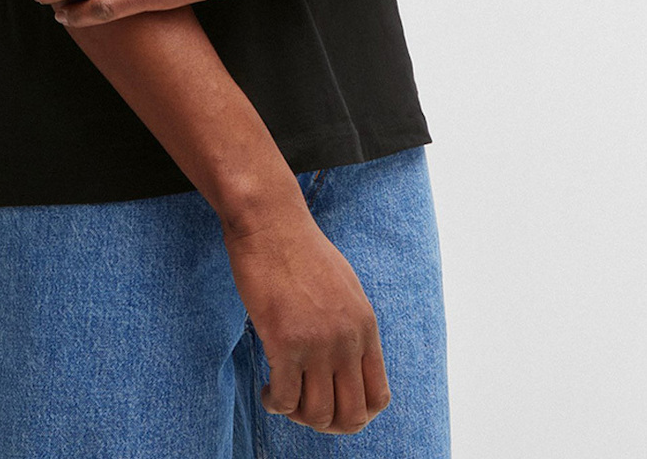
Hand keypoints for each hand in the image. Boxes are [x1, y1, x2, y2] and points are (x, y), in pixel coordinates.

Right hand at [222, 207, 390, 435]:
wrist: (271, 222)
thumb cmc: (299, 248)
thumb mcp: (342, 286)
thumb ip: (350, 324)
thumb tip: (346, 359)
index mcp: (366, 326)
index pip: (378, 397)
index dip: (355, 413)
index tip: (330, 402)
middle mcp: (348, 340)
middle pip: (351, 416)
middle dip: (326, 424)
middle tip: (304, 407)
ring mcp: (318, 343)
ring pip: (318, 415)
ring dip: (299, 416)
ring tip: (283, 396)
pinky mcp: (285, 342)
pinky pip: (286, 399)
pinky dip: (276, 404)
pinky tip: (268, 390)